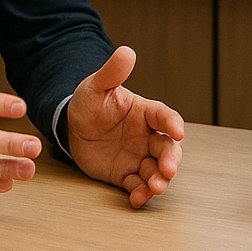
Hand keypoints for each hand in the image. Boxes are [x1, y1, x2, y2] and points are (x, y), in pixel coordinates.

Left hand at [67, 46, 183, 208]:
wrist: (73, 125)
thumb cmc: (90, 101)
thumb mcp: (97, 86)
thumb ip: (112, 72)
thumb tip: (126, 51)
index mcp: (145, 112)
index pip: (164, 116)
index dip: (173, 123)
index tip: (178, 132)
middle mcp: (147, 136)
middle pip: (167, 148)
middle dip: (170, 160)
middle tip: (167, 169)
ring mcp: (137, 156)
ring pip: (156, 170)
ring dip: (159, 180)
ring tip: (154, 187)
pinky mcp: (125, 173)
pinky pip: (137, 185)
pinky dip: (140, 193)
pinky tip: (136, 199)